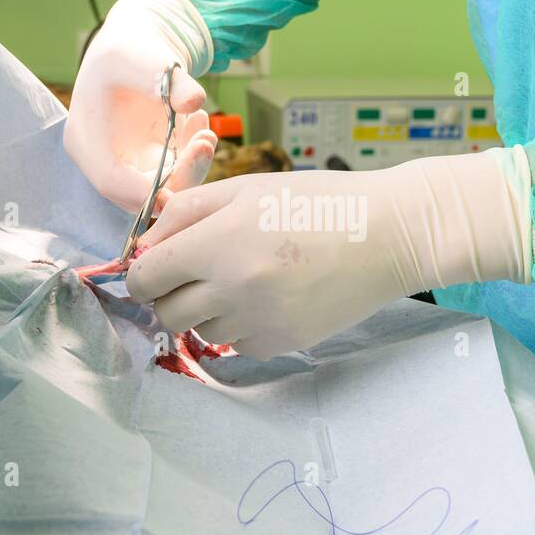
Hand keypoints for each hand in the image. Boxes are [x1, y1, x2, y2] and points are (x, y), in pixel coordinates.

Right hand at [64, 0, 217, 212]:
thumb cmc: (131, 50)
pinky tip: (197, 121)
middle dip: (180, 175)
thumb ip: (170, 79)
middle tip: (206, 141)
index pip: (111, 180)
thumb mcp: (145, 57)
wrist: (137, 47)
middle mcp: (101, 159)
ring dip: (191, 164)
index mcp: (86, 138)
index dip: (146, 192)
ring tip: (203, 125)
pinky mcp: (148, 163)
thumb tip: (194, 101)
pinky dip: (191, 155)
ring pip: (162, 188)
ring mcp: (125, 164)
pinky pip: (174, 174)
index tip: (182, 184)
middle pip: (140, 193)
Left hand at [126, 152, 531, 358]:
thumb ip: (188, 212)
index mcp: (217, 244)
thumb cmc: (319, 202)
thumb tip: (145, 244)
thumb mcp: (248, 189)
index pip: (145, 277)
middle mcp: (232, 290)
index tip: (159, 263)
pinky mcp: (283, 343)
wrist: (389, 234)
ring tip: (243, 280)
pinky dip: (242, 326)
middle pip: (166, 313)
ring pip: (202, 332)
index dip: (145, 271)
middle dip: (170, 295)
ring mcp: (258, 322)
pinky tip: (270, 297)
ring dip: (208, 311)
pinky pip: (239, 345)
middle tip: (196, 273)